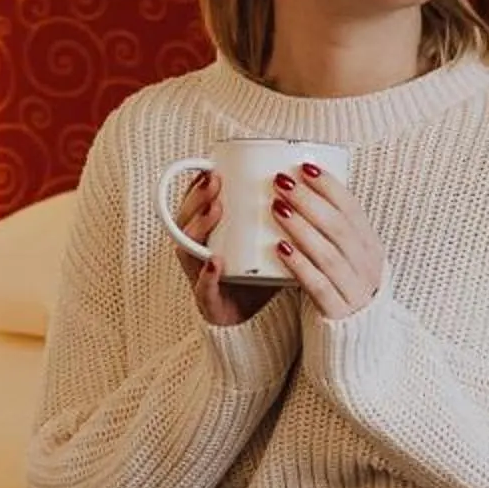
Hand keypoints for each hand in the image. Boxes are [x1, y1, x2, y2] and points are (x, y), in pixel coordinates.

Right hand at [177, 173, 277, 327]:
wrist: (260, 321)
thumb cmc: (262, 274)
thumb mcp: (266, 239)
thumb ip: (276, 214)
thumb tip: (303, 178)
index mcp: (209, 236)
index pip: (194, 205)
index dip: (197, 185)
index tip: (213, 166)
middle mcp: (198, 253)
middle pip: (185, 221)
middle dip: (198, 198)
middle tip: (216, 181)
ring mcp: (200, 277)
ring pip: (188, 248)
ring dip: (199, 226)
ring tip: (216, 210)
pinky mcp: (210, 302)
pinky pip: (203, 288)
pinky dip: (207, 275)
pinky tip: (216, 261)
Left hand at [267, 163, 385, 320]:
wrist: (355, 343)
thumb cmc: (341, 290)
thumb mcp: (346, 258)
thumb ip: (331, 231)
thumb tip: (300, 188)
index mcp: (370, 247)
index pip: (352, 209)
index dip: (329, 186)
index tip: (304, 166)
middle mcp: (368, 266)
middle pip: (339, 227)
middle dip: (309, 201)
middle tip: (281, 182)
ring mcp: (356, 290)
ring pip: (328, 253)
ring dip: (301, 227)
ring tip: (277, 208)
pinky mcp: (339, 313)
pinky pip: (318, 285)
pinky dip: (299, 264)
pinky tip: (280, 248)